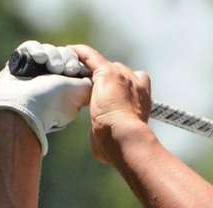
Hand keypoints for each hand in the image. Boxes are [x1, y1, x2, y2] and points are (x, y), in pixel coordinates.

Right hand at [0, 41, 91, 154]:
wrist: (21, 104)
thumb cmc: (53, 100)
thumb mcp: (81, 93)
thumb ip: (89, 82)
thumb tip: (89, 75)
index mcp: (69, 87)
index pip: (76, 65)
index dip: (76, 62)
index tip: (73, 69)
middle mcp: (53, 79)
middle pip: (63, 55)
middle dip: (64, 58)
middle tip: (60, 70)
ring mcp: (36, 71)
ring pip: (49, 50)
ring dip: (51, 55)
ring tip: (48, 66)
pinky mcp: (21, 63)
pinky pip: (31, 47)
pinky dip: (35, 49)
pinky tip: (38, 57)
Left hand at [68, 44, 152, 164]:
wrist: (126, 137)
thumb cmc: (123, 145)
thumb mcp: (121, 138)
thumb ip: (113, 135)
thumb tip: (104, 150)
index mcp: (143, 100)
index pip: (137, 84)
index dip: (124, 86)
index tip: (111, 92)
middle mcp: (136, 84)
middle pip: (120, 72)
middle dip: (108, 78)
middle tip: (92, 85)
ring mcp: (122, 76)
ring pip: (106, 65)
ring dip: (93, 67)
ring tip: (76, 70)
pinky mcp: (107, 72)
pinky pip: (90, 56)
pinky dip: (80, 53)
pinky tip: (69, 52)